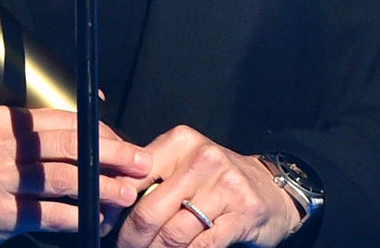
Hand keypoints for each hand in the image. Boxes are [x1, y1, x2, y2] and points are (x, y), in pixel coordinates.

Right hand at [0, 105, 153, 247]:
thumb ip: (39, 132)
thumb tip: (96, 121)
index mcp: (4, 121)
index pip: (63, 120)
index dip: (100, 132)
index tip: (125, 143)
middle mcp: (0, 145)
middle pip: (68, 145)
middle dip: (111, 154)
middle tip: (140, 162)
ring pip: (63, 179)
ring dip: (101, 187)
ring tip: (126, 193)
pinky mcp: (0, 213)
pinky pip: (49, 213)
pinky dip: (78, 217)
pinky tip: (95, 219)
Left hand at [116, 126, 300, 247]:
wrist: (272, 187)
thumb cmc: (219, 180)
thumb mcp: (184, 165)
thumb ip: (151, 178)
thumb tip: (110, 204)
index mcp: (181, 142)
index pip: (134, 176)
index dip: (116, 207)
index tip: (107, 225)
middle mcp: (203, 158)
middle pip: (150, 210)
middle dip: (132, 239)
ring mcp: (225, 185)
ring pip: (173, 233)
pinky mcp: (243, 213)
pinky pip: (202, 245)